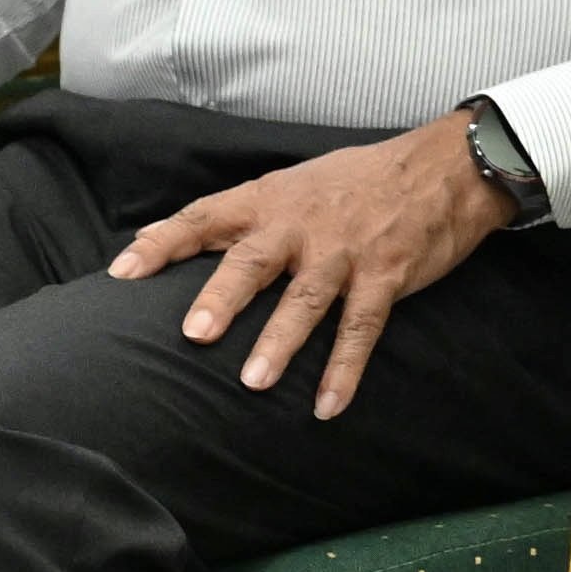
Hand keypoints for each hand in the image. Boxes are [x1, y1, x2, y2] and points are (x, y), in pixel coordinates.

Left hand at [108, 119, 514, 419]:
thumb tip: (150, 234)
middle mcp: (304, 225)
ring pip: (309, 299)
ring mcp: (347, 252)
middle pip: (256, 260)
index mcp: (273, 200)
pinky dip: (345, 367)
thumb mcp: (291, 183)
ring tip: (256, 382)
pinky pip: (362, 327)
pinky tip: (328, 405)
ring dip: (283, 341)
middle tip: (196, 333)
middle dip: (226, 295)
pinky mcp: (388, 275)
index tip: (122, 272)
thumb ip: (227, 214)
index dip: (164, 242)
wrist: (449, 166)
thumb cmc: (360, 179)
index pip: (207, 216)